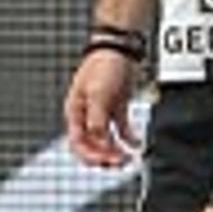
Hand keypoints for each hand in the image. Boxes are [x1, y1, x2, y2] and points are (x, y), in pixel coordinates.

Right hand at [62, 45, 140, 166]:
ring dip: (116, 151)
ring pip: (106, 140)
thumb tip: (99, 141)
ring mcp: (103, 112)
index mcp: (75, 112)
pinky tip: (136, 144)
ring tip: (128, 158)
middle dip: (104, 157)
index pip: (78, 143)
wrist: (122, 47)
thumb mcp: (98, 94)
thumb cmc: (104, 64)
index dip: (91, 155)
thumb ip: (97, 120)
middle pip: (91, 145)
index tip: (107, 160)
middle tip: (119, 163)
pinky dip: (128, 139)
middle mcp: (87, 115)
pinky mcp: (117, 108)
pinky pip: (121, 129)